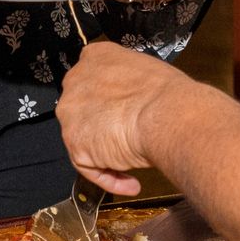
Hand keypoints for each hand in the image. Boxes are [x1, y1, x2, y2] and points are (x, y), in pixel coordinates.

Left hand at [55, 40, 191, 194]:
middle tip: (128, 139)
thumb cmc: (169, 94)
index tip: (124, 112)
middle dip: (103, 126)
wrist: (168, 115)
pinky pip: (90, 167)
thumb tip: (135, 99)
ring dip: (107, 154)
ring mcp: (71, 114)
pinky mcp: (75, 145)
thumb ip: (129, 82)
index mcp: (96, 57)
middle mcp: (76, 81)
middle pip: (83, 109)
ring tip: (134, 166)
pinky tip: (131, 183)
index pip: (93, 80)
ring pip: (85, 139)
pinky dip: (110, 178)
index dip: (109, 100)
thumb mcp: (148, 72)